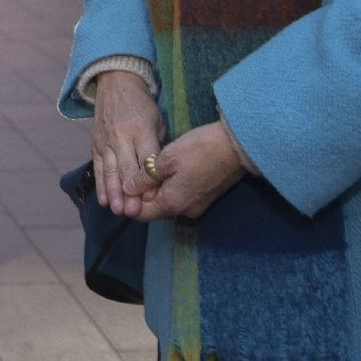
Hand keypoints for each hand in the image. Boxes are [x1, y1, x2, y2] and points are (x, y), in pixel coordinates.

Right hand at [90, 70, 164, 216]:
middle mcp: (121, 135)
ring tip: (118, 210)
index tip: (153, 197)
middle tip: (134, 212)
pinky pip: (98, 167)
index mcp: (141, 128)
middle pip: (126, 167)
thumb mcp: (157, 120)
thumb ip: (157, 146)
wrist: (115, 83)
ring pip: (110, 170)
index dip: (150, 178)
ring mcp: (106, 140)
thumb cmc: (142, 105)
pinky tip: (104, 200)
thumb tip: (160, 176)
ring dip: (114, 192)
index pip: (146, 158)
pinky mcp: (96, 144)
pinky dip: (100, 185)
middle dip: (130, 192)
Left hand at [130, 120, 248, 221]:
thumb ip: (145, 177)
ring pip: (168, 201)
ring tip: (152, 168)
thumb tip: (127, 189)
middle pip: (155, 209)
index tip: (123, 184)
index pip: (142, 214)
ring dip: (158, 189)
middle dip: (143, 194)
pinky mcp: (206, 197)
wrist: (238, 146)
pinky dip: (171, 187)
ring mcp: (198, 205)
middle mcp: (185, 211)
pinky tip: (169, 169)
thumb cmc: (199, 149)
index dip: (129, 201)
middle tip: (137, 172)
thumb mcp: (166, 159)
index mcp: (173, 203)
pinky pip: (181, 196)